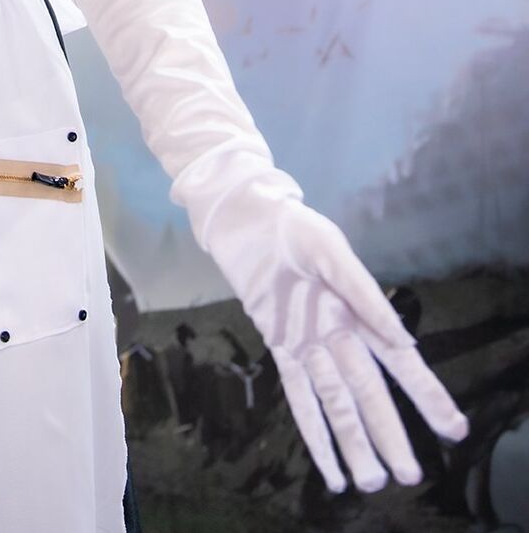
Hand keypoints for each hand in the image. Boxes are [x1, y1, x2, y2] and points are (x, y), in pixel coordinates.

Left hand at [218, 196, 466, 492]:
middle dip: (389, 433)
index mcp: (360, 313)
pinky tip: (327, 466)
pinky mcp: (279, 347)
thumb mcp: (331, 251)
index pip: (400, 363)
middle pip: (368, 393)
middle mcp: (339, 336)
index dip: (426, 396)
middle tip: (408, 474)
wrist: (246, 219)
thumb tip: (403, 339)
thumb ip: (364, 294)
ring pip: (336, 404)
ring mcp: (308, 346)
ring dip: (353, 443)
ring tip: (371, 482)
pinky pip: (298, 395)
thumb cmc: (296, 229)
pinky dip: (312, 432)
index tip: (453, 429)